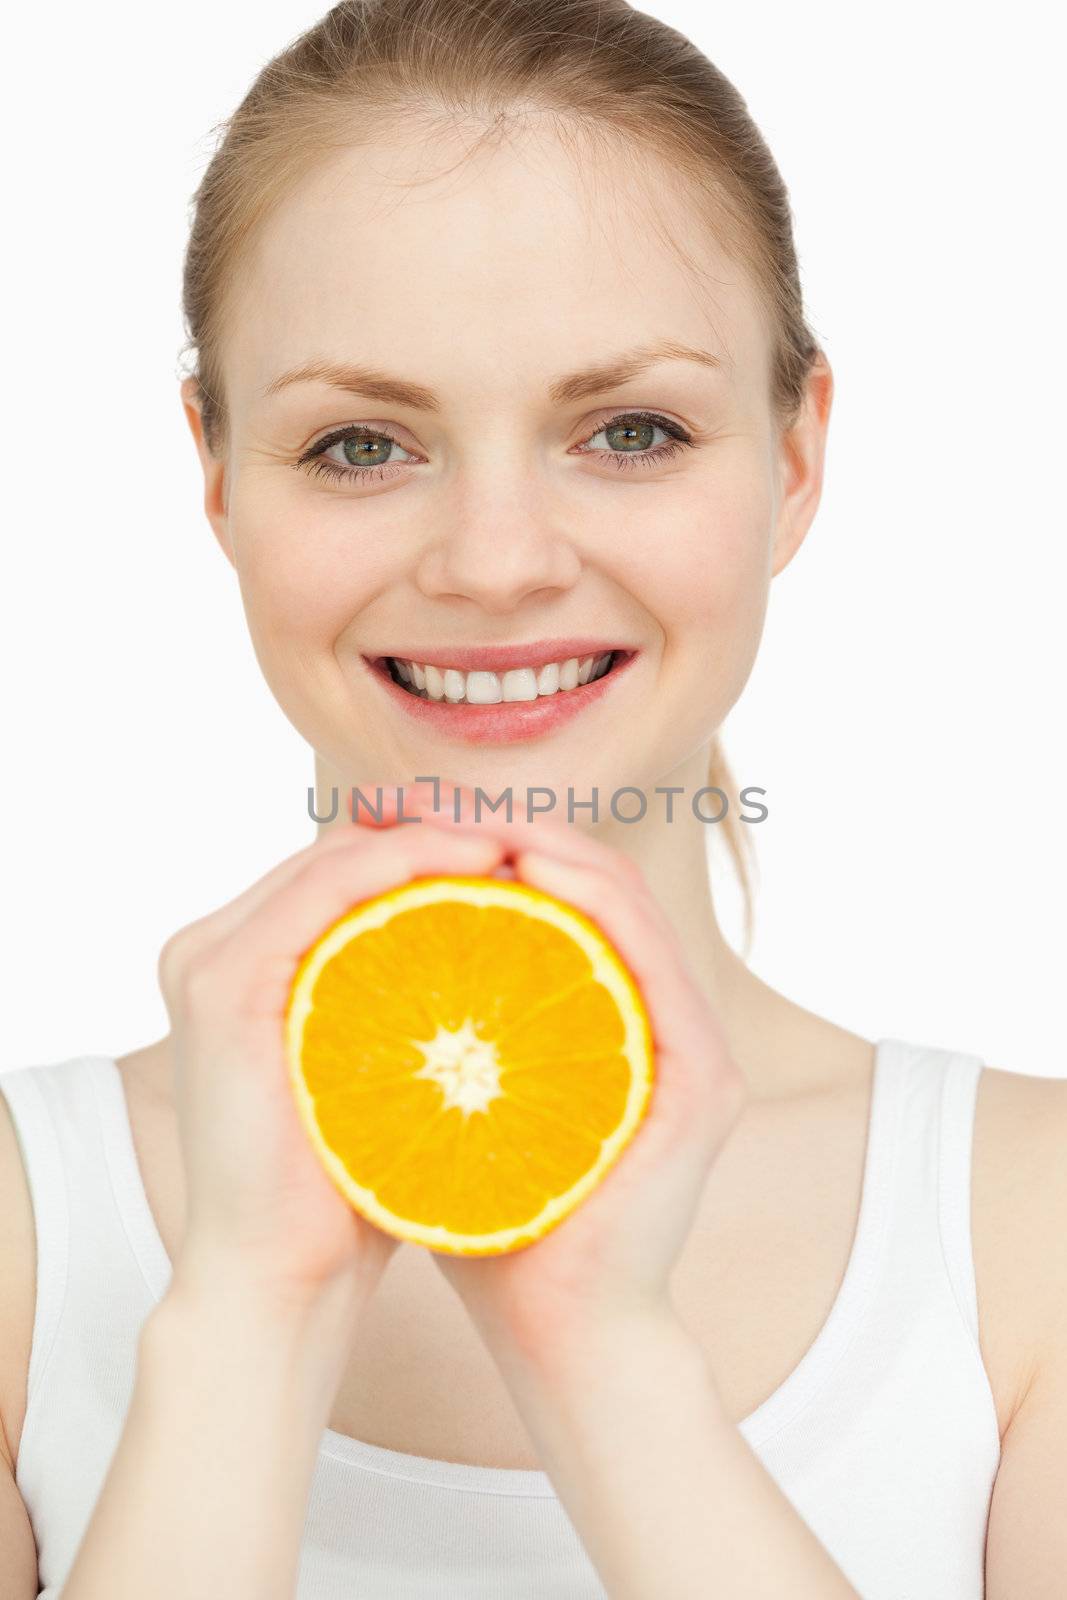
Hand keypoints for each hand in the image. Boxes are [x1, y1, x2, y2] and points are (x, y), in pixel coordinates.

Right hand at [157, 799, 509, 1317]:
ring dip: (431, 834)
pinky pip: (324, 890)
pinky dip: (401, 864)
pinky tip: (475, 865)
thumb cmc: (347, 1192)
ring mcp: (209, 961)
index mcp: (241, 963)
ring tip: (514, 841)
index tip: (517, 852)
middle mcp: (211, 948)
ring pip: (335, 857)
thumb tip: (513, 964)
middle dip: (437, 830)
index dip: (429, 847)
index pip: (343, 873)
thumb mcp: (386, 1078)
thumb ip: (414, 1015)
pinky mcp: (223, 983)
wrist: (280, 1283)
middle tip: (524, 833)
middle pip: (339, 853)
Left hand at [374, 781, 747, 1365]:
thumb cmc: (489, 1223)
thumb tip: (329, 955)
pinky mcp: (703, 1079)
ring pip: (627, 905)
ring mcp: (692, 1045)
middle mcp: (661, 1017)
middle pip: (595, 882)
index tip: (402, 821)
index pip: (557, 898)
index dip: (487, 842)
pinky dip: (598, 905)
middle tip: (424, 806)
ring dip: (555, 846)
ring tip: (475, 821)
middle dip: (511, 827)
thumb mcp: (444, 1106)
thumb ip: (417, 1039)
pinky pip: (654, 964)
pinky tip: (535, 871)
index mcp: (607, 1018)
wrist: (556, 1333)